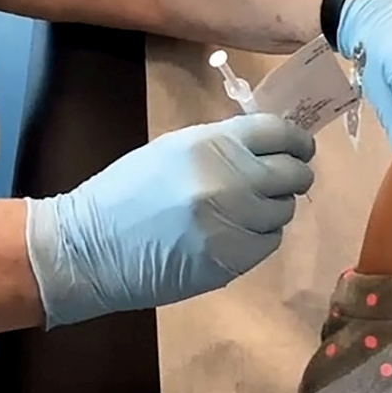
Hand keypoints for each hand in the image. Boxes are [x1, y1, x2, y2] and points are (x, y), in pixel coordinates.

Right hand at [23, 112, 315, 327]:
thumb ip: (221, 146)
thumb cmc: (126, 193)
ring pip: (283, 211)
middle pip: (292, 173)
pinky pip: (268, 242)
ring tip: (245, 210)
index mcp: (212, 144)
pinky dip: (259, 237)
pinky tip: (233, 234)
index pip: (278, 133)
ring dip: (272, 209)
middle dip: (294, 174)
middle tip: (284, 180)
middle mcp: (230, 180)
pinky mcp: (232, 260)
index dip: (296, 140)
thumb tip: (266, 147)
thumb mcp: (172, 150)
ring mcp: (234, 223)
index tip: (301, 147)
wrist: (90, 248)